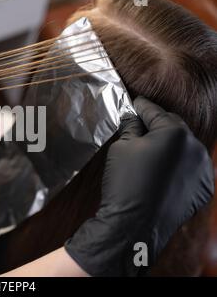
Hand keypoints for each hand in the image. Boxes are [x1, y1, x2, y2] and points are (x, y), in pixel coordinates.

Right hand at [65, 96, 213, 275]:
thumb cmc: (125, 182)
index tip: (134, 102)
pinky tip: (163, 172)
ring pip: (184, 148)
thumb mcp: (121, 147)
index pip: (154, 112)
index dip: (141, 106)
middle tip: (140, 127)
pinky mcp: (204, 188)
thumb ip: (131, 127)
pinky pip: (191, 169)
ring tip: (151, 153)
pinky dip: (179, 167)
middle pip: (173, 127)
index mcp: (175, 133)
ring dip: (170, 146)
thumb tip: (132, 117)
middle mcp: (196, 147)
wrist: (134, 224)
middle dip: (157, 126)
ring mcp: (203, 170)